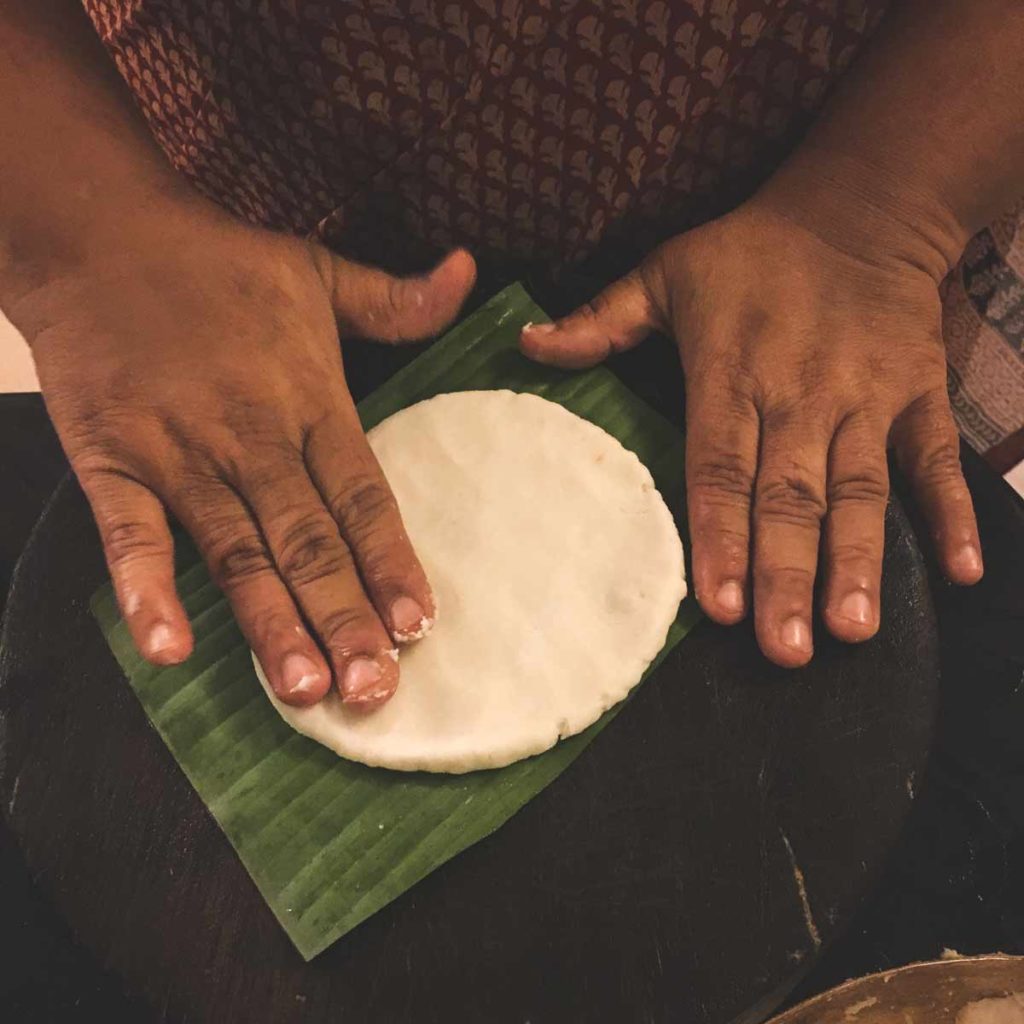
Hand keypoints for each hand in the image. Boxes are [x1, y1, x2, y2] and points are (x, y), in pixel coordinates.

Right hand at [16, 211, 474, 704]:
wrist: (97, 231)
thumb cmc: (218, 261)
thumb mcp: (319, 269)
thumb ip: (396, 298)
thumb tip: (469, 272)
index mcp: (309, 400)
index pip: (362, 496)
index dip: (390, 561)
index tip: (418, 625)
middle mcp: (252, 437)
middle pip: (308, 541)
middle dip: (343, 617)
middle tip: (373, 689)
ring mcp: (180, 452)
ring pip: (235, 553)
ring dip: (269, 623)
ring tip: (303, 689)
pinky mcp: (111, 459)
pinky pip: (131, 533)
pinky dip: (147, 588)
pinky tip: (169, 648)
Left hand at [521, 201, 980, 667]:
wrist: (862, 206)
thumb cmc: (749, 251)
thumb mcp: (664, 272)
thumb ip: (600, 319)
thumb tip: (526, 346)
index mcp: (731, 371)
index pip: (720, 467)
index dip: (719, 536)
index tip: (716, 604)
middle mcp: (800, 394)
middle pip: (790, 497)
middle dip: (787, 574)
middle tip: (783, 648)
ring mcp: (865, 398)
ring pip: (860, 491)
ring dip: (857, 561)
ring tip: (852, 629)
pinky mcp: (918, 394)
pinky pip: (936, 458)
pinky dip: (952, 510)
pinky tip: (959, 569)